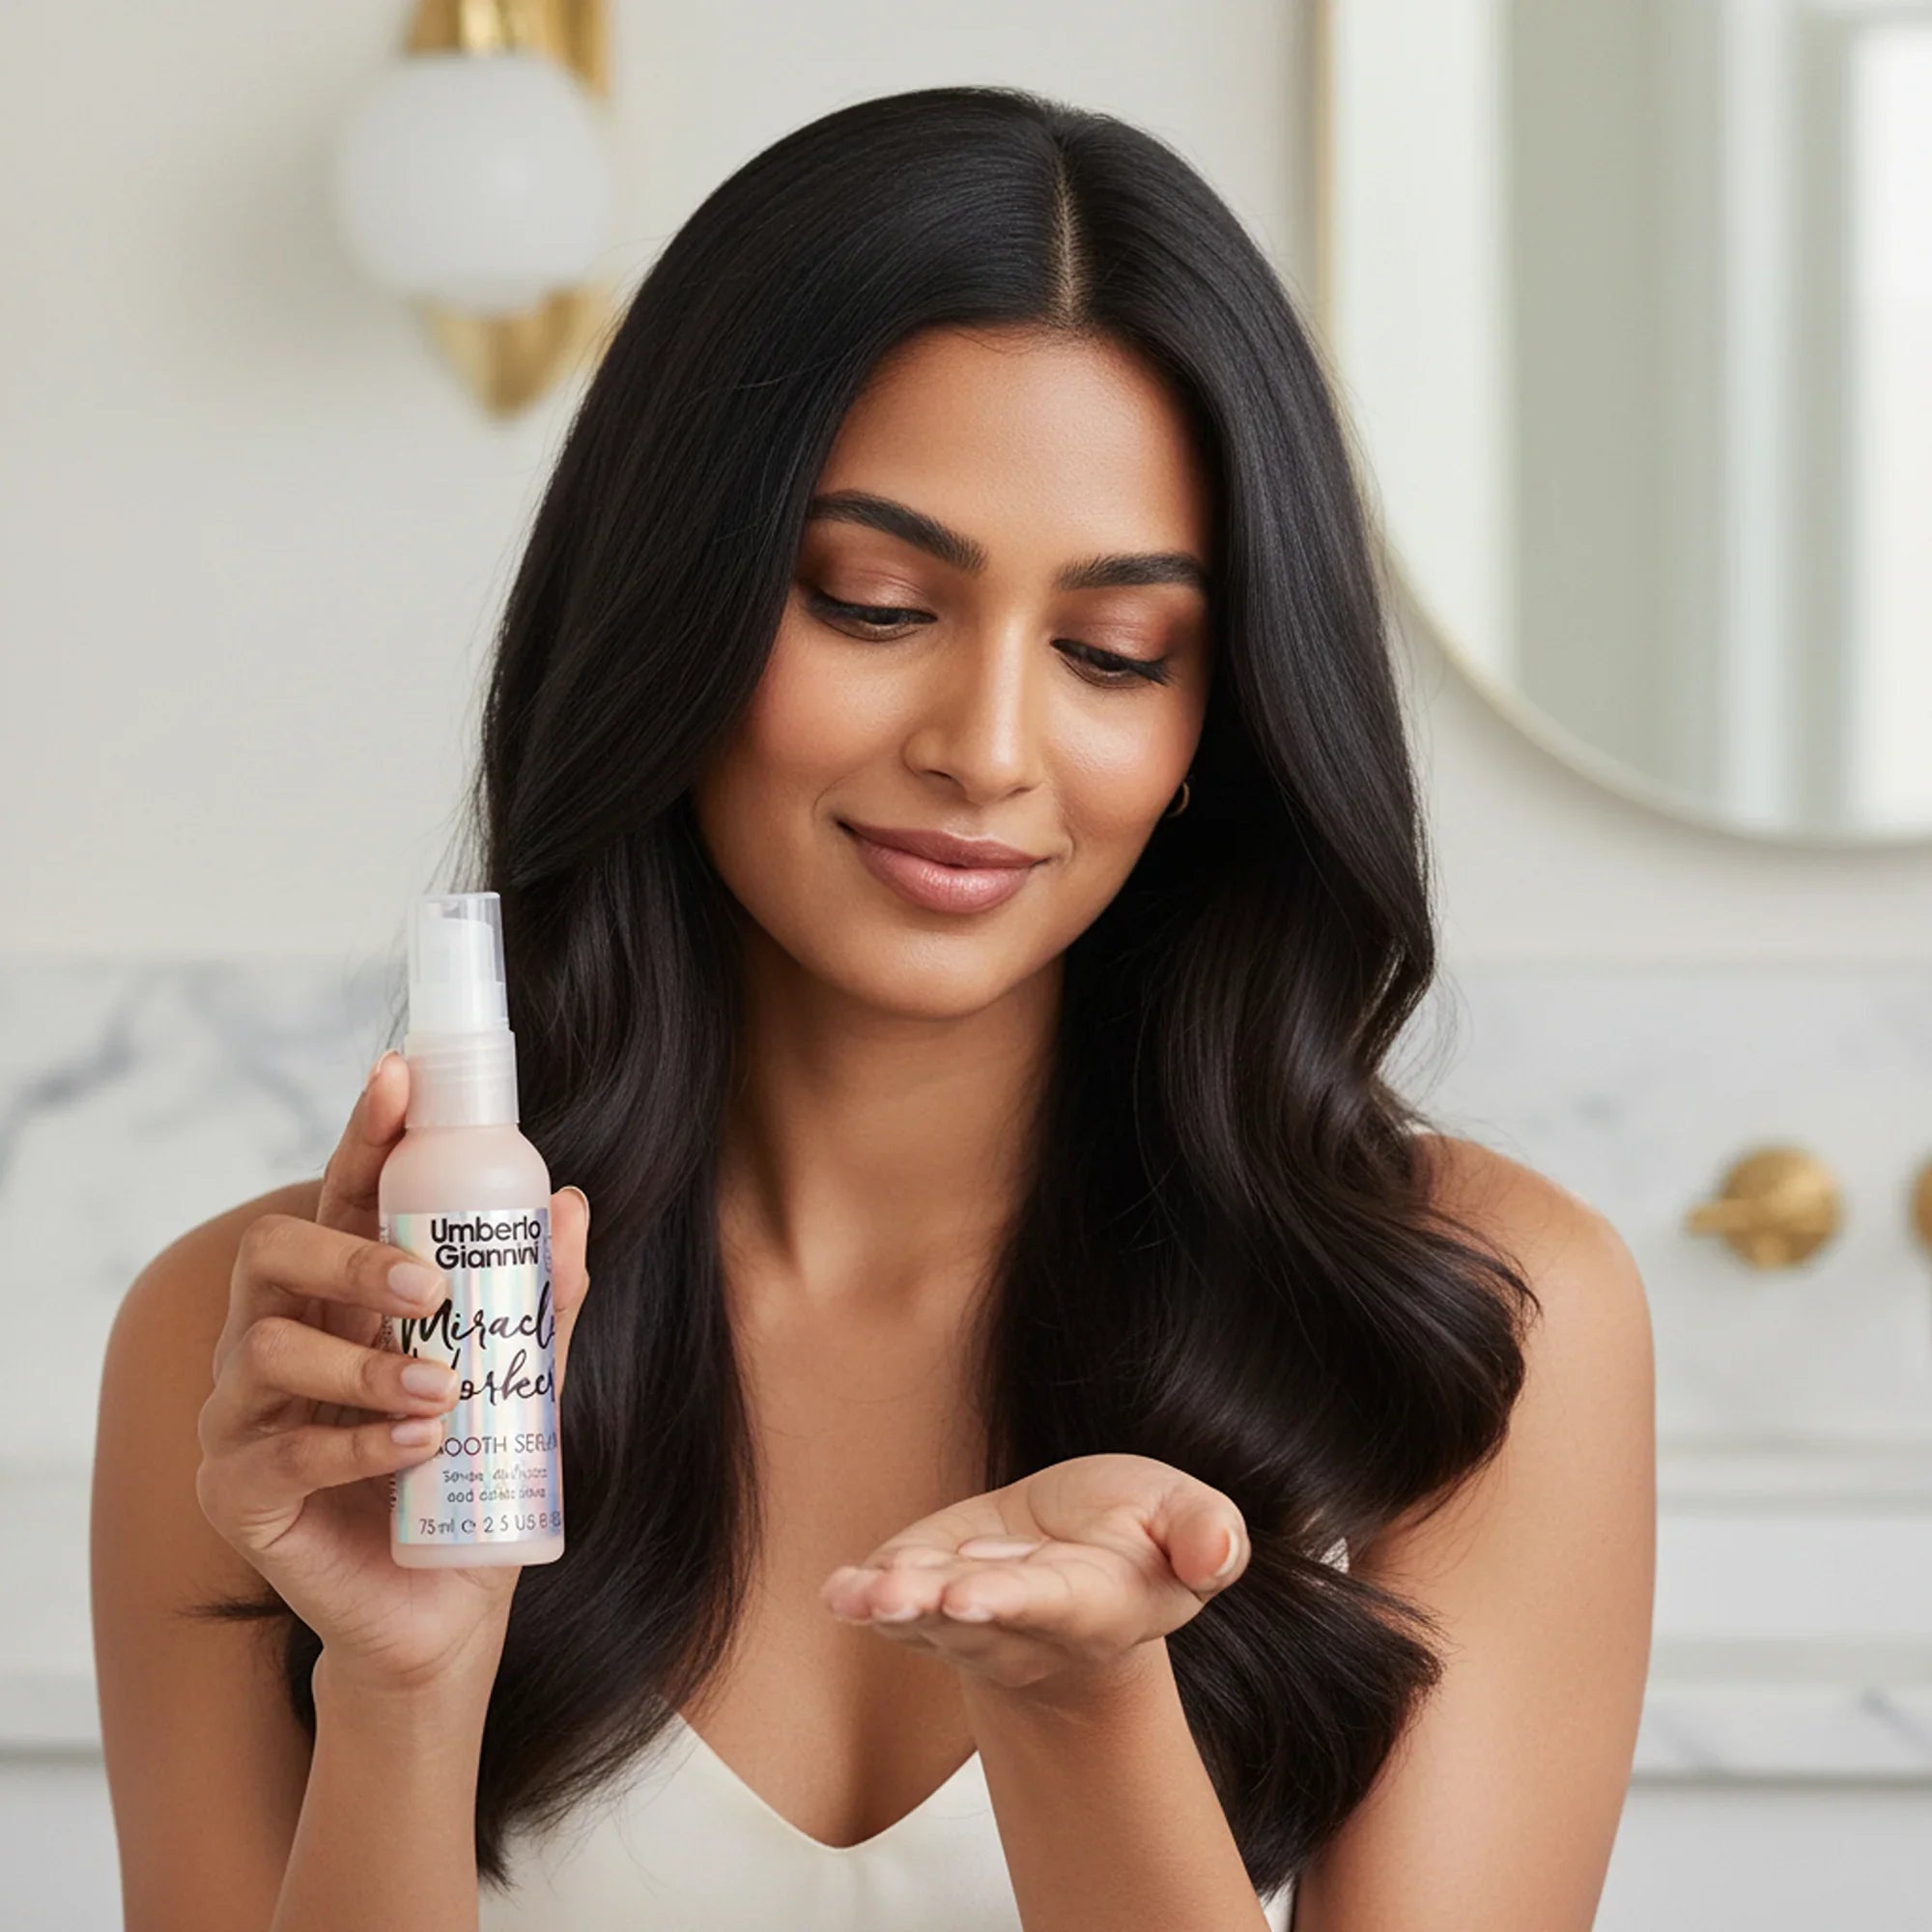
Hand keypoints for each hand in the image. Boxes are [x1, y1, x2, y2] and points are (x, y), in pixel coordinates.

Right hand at [193, 1050, 594, 1696]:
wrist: (447, 1607)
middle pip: (273, 1254)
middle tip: (431, 1285)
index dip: (363, 1133)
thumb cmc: (472, 1477)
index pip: (340, 1197)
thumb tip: (571, 1202)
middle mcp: (279, 1341)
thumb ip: (541, 1299)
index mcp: (343, 1297)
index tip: (399, 1078)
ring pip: (270, 1351)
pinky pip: (280, 1452)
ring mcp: (246, 1416)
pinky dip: (355, 1443)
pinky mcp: (238, 1494)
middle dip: (350, 1257)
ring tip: (443, 1393)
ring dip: (367, 1365)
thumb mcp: (525, 1381)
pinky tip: (415, 1447)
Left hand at [818, 1453, 1249, 1696]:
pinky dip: (862, 1597)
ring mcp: (964, 1618)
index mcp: (1095, 1603)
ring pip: (926, 1618)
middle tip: (912, 1595)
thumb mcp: (1184, 1515)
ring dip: (895, 1605)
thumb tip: (1217, 1552)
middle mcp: (1023, 1625)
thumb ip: (1206, 1533)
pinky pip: (889, 1604)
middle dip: (946, 1607)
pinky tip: (840, 1590)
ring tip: (867, 1593)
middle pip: (980, 1620)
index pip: (1052, 1603)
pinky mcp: (922, 1592)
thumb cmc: (1135, 1536)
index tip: (973, 1595)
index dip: (1013, 1599)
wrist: (1075, 1559)